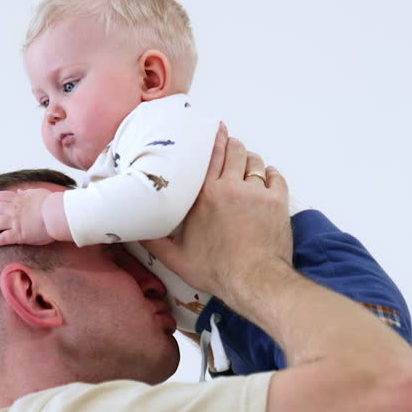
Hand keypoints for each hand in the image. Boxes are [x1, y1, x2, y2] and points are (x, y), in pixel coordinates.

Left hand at [0, 187, 56, 247]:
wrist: (57, 213)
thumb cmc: (53, 203)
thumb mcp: (39, 193)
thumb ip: (29, 192)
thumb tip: (21, 191)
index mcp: (21, 199)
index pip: (4, 197)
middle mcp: (15, 210)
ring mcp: (15, 222)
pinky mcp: (18, 234)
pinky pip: (3, 238)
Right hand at [141, 124, 291, 304]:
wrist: (254, 281)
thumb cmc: (217, 271)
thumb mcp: (177, 259)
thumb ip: (154, 242)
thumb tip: (135, 234)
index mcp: (204, 195)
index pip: (211, 155)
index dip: (214, 139)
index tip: (215, 131)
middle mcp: (230, 187)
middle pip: (235, 151)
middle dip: (233, 146)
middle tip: (231, 147)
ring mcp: (256, 193)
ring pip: (255, 162)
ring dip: (250, 160)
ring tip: (247, 165)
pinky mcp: (277, 201)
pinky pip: (275, 176)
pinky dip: (270, 174)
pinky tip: (266, 178)